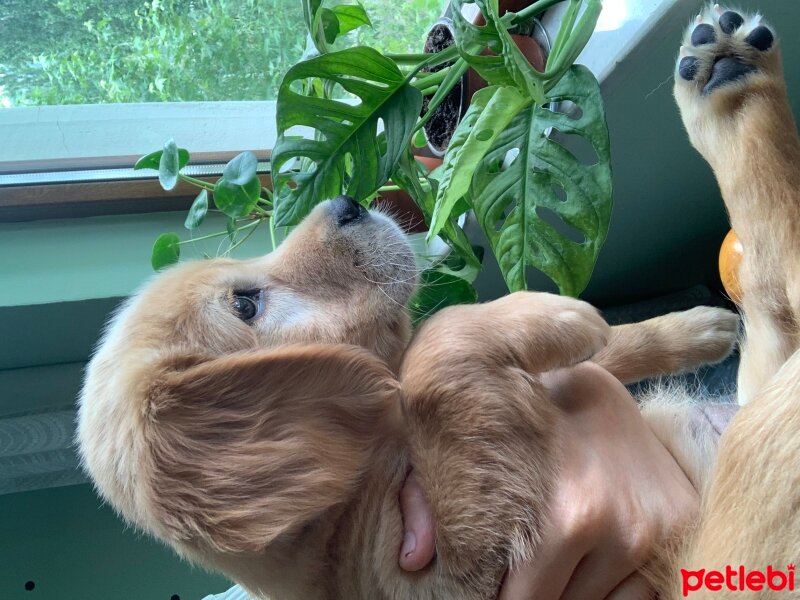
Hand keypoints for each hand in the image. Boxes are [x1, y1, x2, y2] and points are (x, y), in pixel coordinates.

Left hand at [399, 362, 698, 598]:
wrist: (584, 368)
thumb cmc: (511, 406)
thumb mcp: (458, 441)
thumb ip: (430, 501)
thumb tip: (415, 561)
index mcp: (567, 517)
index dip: (497, 596)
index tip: (491, 581)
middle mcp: (623, 528)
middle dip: (534, 592)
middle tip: (521, 565)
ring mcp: (661, 529)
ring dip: (576, 591)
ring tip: (555, 553)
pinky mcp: (684, 524)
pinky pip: (647, 593)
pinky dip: (615, 586)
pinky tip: (591, 554)